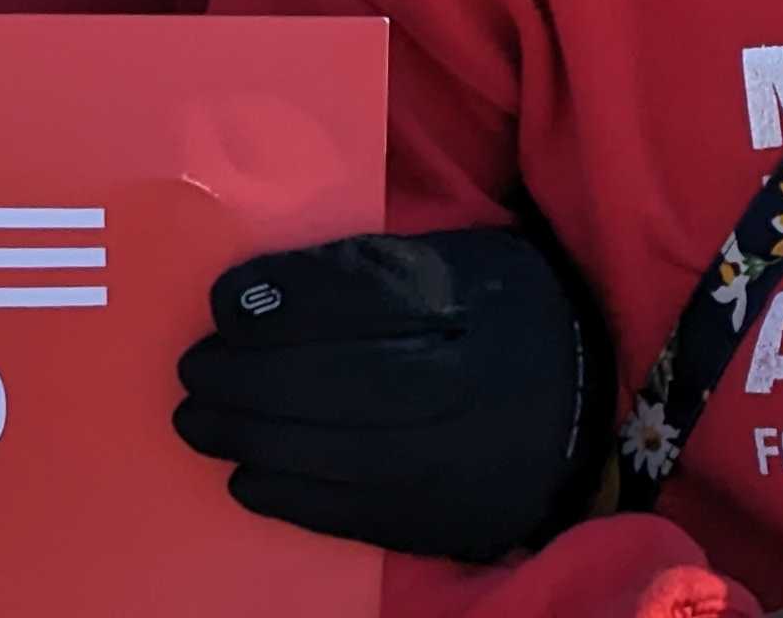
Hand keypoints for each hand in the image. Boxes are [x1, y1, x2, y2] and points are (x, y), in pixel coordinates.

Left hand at [175, 226, 603, 561]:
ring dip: (250, 437)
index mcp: (472, 306)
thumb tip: (264, 289)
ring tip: (199, 420)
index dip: (285, 302)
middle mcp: (462, 388)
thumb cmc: (508, 316)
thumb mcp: (462, 262)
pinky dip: (289, 496)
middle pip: (335, 382)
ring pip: (332, 453)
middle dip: (247, 377)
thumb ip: (371, 269)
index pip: (363, 299)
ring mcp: (453, 463)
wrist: (590, 409)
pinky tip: (246, 477)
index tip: (221, 302)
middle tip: (192, 369)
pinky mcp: (442, 520)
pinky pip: (350, 512)